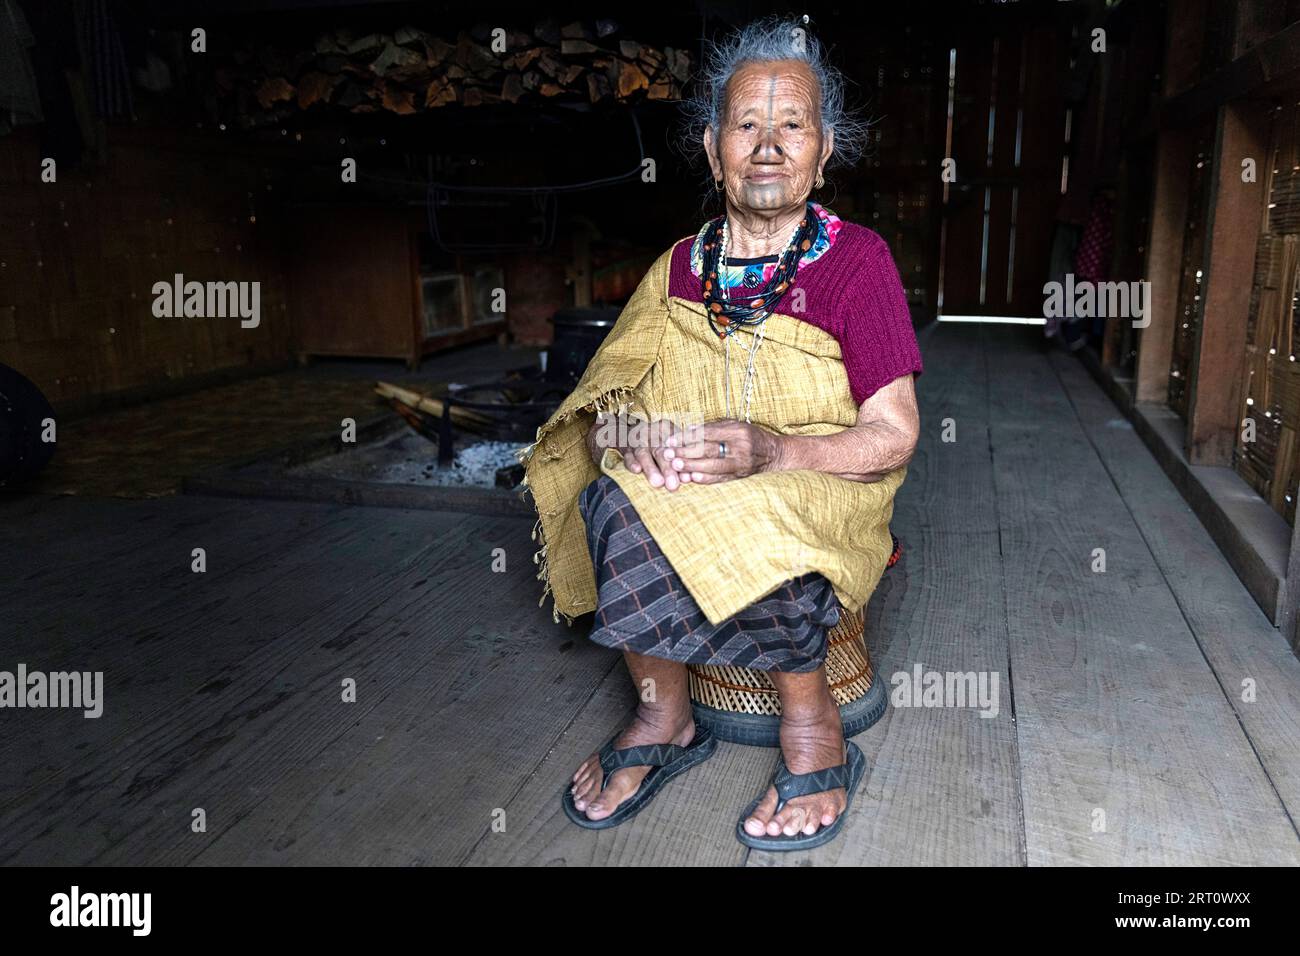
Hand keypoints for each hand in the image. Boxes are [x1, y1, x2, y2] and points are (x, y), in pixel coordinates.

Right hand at [586, 413, 693, 490]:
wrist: (631, 433)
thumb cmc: (658, 440)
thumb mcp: (671, 440)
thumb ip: (680, 457)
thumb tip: (688, 477)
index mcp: (665, 428)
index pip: (674, 445)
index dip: (680, 461)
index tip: (686, 478)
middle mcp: (651, 433)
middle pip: (659, 450)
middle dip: (667, 469)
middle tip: (673, 485)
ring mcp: (637, 441)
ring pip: (643, 453)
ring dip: (650, 469)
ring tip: (658, 483)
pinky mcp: (625, 449)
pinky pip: (627, 456)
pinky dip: (631, 463)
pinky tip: (637, 470)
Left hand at [662, 419, 782, 484]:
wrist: (774, 454)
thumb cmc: (750, 436)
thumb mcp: (735, 425)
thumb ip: (713, 427)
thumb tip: (689, 431)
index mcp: (738, 431)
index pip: (708, 433)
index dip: (687, 437)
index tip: (670, 440)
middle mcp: (741, 447)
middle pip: (709, 450)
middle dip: (685, 452)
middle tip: (667, 454)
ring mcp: (742, 464)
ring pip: (713, 466)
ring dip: (691, 466)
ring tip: (674, 466)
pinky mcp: (741, 476)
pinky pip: (721, 478)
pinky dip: (706, 479)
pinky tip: (692, 478)